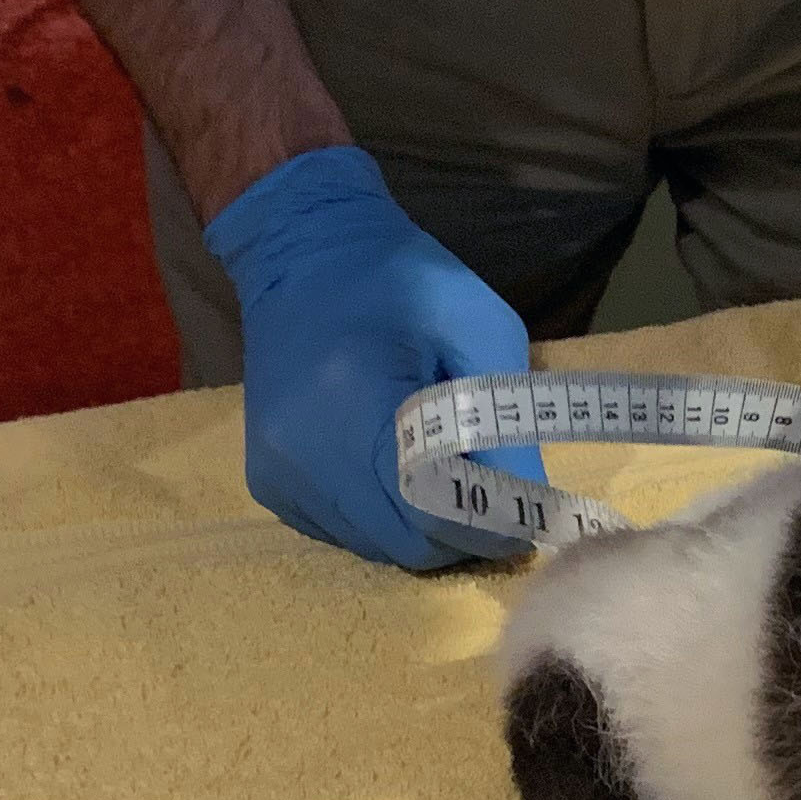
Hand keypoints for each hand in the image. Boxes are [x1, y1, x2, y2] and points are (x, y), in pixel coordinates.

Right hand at [204, 145, 544, 569]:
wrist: (303, 251)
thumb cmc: (403, 279)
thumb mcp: (481, 329)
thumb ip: (507, 422)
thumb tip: (532, 510)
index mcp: (356, 408)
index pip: (435, 516)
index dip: (493, 526)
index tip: (532, 511)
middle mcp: (304, 458)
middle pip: (406, 546)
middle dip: (463, 533)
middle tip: (498, 494)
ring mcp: (278, 477)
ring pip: (376, 547)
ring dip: (424, 527)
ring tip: (448, 469)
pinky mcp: (268, 485)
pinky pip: (345, 532)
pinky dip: (385, 515)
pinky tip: (396, 464)